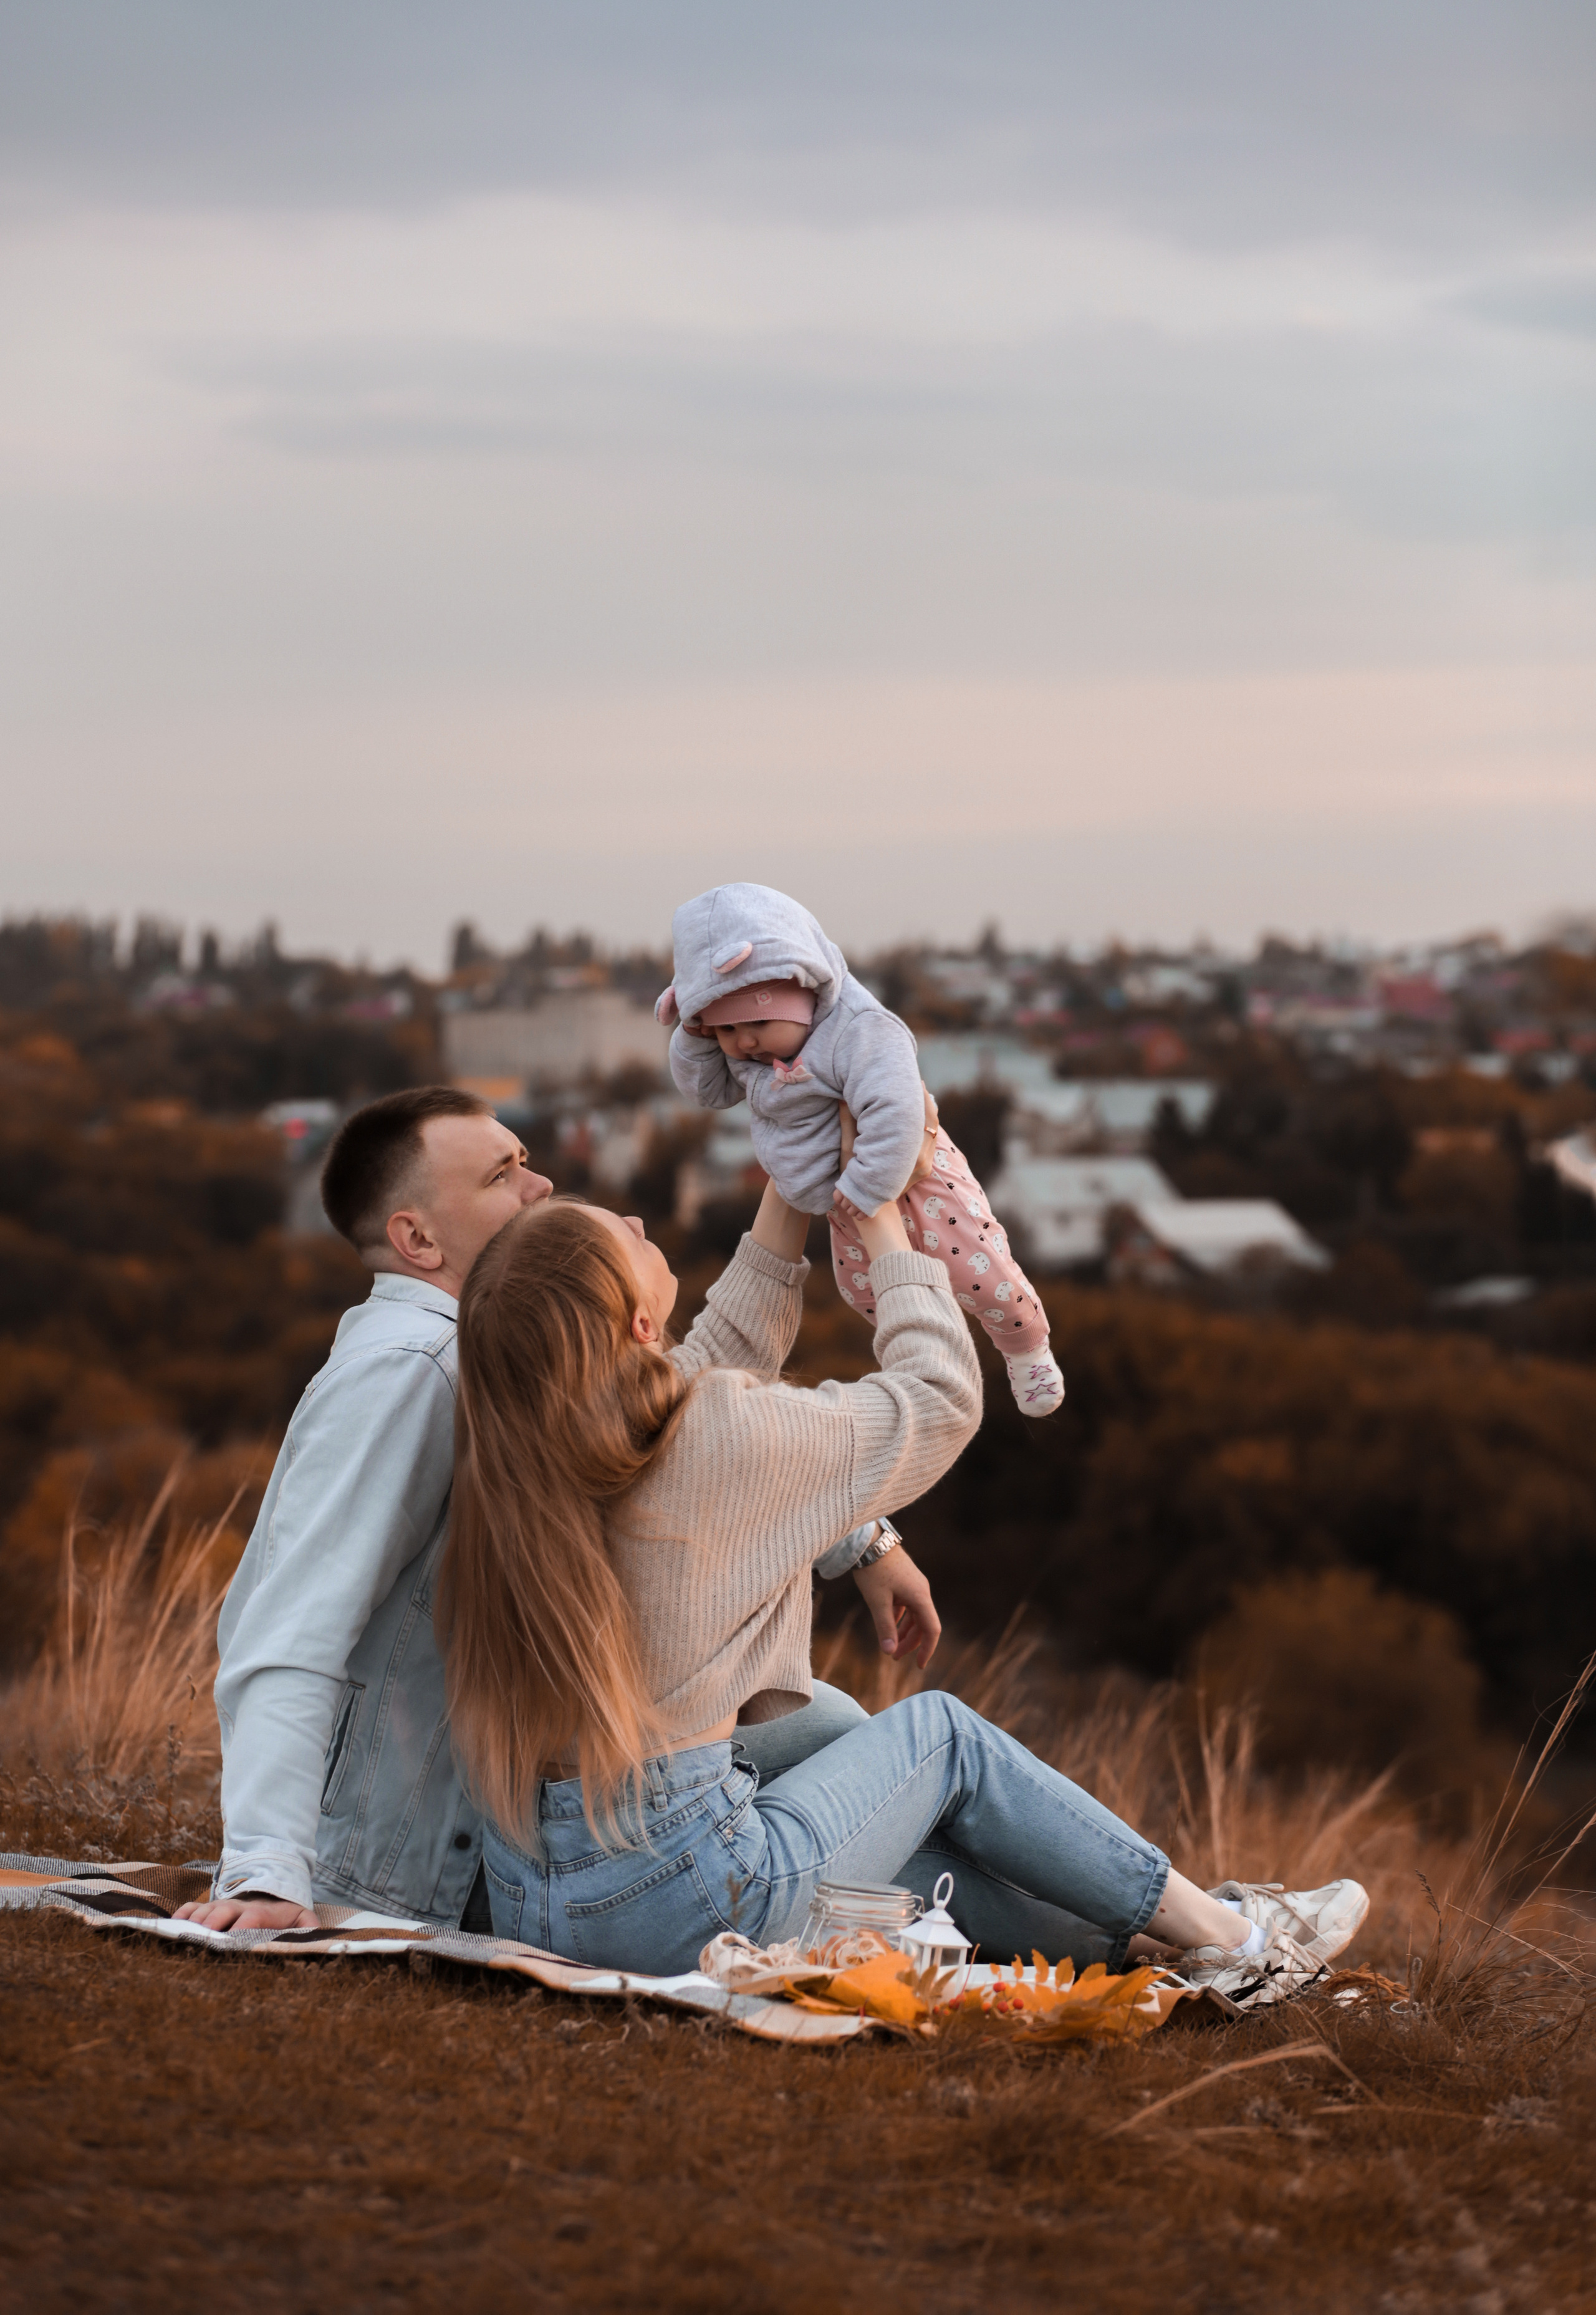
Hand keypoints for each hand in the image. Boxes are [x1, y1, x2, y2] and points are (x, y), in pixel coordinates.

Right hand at [172, 1895, 319, 1932]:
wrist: (270, 1891)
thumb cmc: (284, 1915)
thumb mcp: (301, 1920)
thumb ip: (309, 1929)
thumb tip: (315, 1942)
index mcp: (260, 1912)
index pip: (250, 1920)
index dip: (241, 1932)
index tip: (232, 1946)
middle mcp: (237, 1908)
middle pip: (220, 1915)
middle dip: (210, 1929)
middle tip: (200, 1946)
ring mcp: (221, 1906)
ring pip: (203, 1912)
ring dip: (194, 1925)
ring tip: (182, 1939)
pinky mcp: (208, 1907)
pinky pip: (191, 1908)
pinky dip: (181, 1916)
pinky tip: (172, 1926)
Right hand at [834, 1087, 939, 1223]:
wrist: (873, 1215)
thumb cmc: (855, 1184)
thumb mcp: (848, 1153)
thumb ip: (848, 1124)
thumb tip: (841, 1098)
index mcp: (907, 1152)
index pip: (919, 1114)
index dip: (915, 1094)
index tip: (909, 1078)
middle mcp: (921, 1158)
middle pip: (930, 1119)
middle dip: (922, 1098)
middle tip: (913, 1079)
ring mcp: (926, 1164)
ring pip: (932, 1128)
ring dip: (925, 1110)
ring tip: (915, 1092)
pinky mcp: (926, 1167)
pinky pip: (931, 1139)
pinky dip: (926, 1124)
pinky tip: (915, 1114)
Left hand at [852, 1542, 940, 1669]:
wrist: (869, 1540)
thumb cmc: (874, 1569)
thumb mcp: (877, 1601)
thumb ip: (885, 1627)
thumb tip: (889, 1651)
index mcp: (920, 1596)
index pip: (932, 1629)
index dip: (928, 1649)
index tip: (919, 1665)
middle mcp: (921, 1591)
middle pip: (922, 1624)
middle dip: (910, 1643)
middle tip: (894, 1656)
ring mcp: (913, 1585)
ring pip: (914, 1615)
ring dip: (904, 1631)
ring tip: (889, 1644)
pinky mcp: (905, 1580)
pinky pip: (907, 1605)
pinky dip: (899, 1618)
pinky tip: (888, 1624)